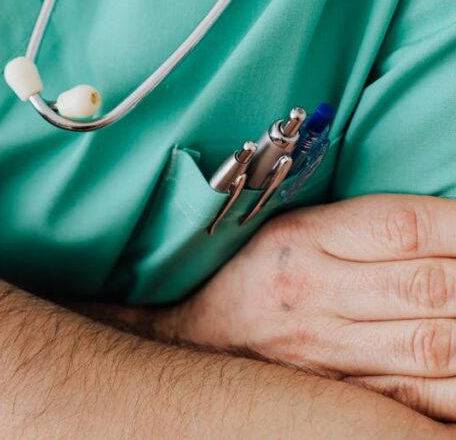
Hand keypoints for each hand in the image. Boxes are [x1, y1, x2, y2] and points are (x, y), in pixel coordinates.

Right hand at [161, 194, 455, 418]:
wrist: (193, 341)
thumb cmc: (256, 276)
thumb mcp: (295, 230)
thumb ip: (368, 227)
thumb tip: (454, 229)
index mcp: (303, 239)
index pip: (403, 227)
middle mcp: (314, 294)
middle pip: (430, 287)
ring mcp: (328, 351)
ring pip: (436, 345)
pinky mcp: (342, 393)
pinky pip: (421, 396)